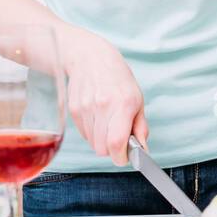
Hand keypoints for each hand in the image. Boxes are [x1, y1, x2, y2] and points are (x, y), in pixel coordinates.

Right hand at [62, 31, 147, 165]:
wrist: (91, 59)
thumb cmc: (119, 79)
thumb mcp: (137, 100)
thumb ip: (140, 127)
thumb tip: (143, 150)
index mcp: (123, 104)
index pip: (117, 143)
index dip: (121, 157)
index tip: (124, 158)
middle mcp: (103, 107)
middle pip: (103, 148)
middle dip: (112, 149)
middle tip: (118, 138)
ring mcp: (86, 109)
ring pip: (92, 143)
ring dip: (101, 140)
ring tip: (108, 123)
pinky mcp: (74, 111)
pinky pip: (84, 134)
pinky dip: (92, 133)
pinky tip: (97, 117)